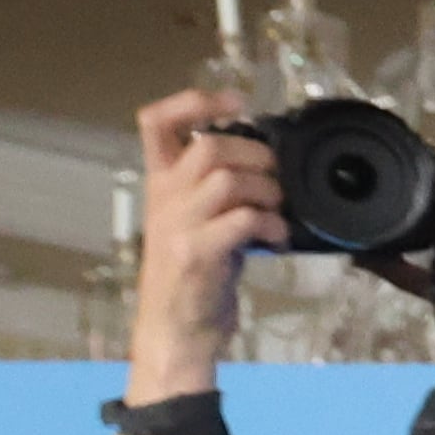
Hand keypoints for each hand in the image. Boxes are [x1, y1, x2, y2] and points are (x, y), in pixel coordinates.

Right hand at [127, 87, 289, 401]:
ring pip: (228, 180)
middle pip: (209, 148)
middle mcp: (164, 199)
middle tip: (276, 176)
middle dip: (254, 154)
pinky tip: (279, 239)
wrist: (176, 333)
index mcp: (159, 185)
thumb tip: (264, 167)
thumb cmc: (193, 280)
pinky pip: (243, 220)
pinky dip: (271, 225)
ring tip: (278, 211)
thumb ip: (214, 193)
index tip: (234, 101)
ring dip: (267, 191)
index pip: (155, 122)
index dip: (193, 101)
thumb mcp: (195, 224)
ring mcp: (178, 226)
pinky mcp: (198, 254)